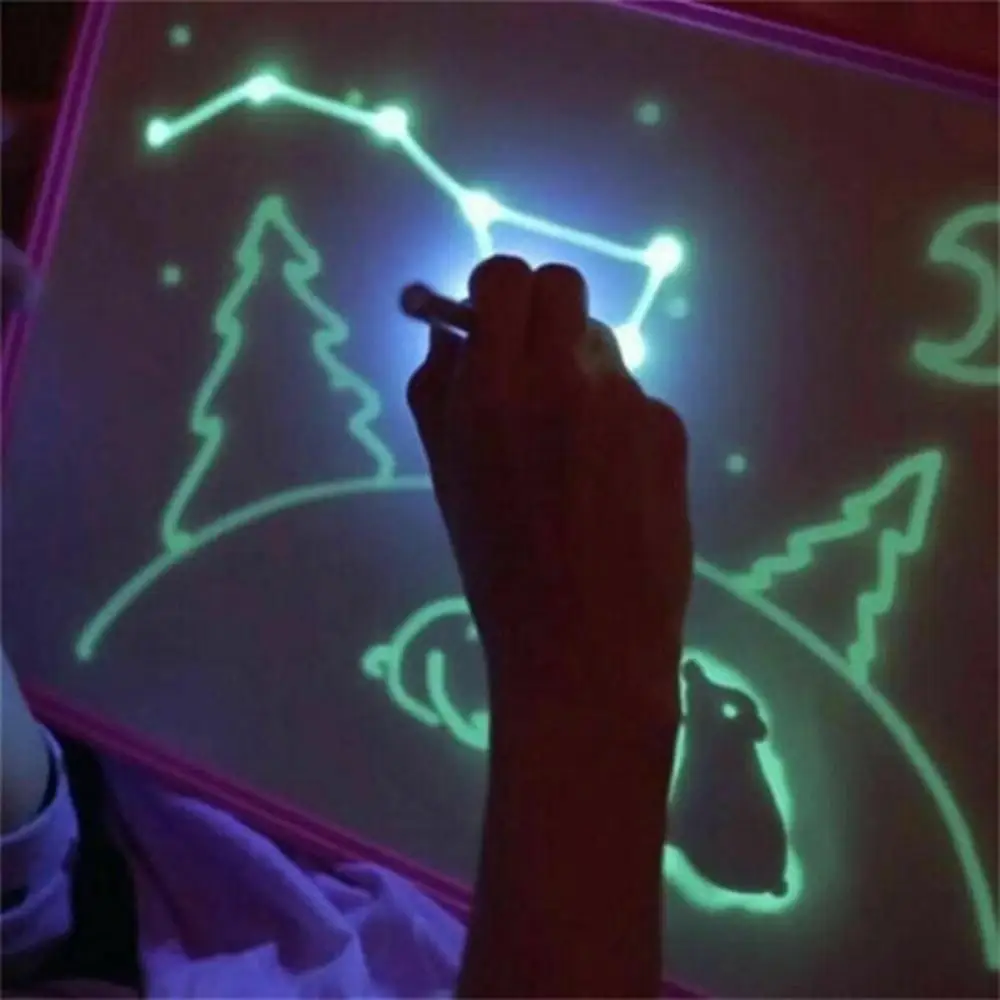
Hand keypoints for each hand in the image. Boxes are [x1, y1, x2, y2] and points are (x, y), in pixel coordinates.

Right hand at [407, 256, 691, 738]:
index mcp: (496, 388)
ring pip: (602, 346)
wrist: (585, 643)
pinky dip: (618, 420)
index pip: (505, 277)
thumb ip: (438, 391)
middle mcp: (566, 378)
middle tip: (531, 361)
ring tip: (571, 445)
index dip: (494, 293)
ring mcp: (627, 401)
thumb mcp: (446, 478)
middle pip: (564, 287)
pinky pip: (636, 397)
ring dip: (580, 370)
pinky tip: (611, 480)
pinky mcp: (670, 429)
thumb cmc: (497, 567)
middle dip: (541, 311)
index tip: (491, 321)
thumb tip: (449, 330)